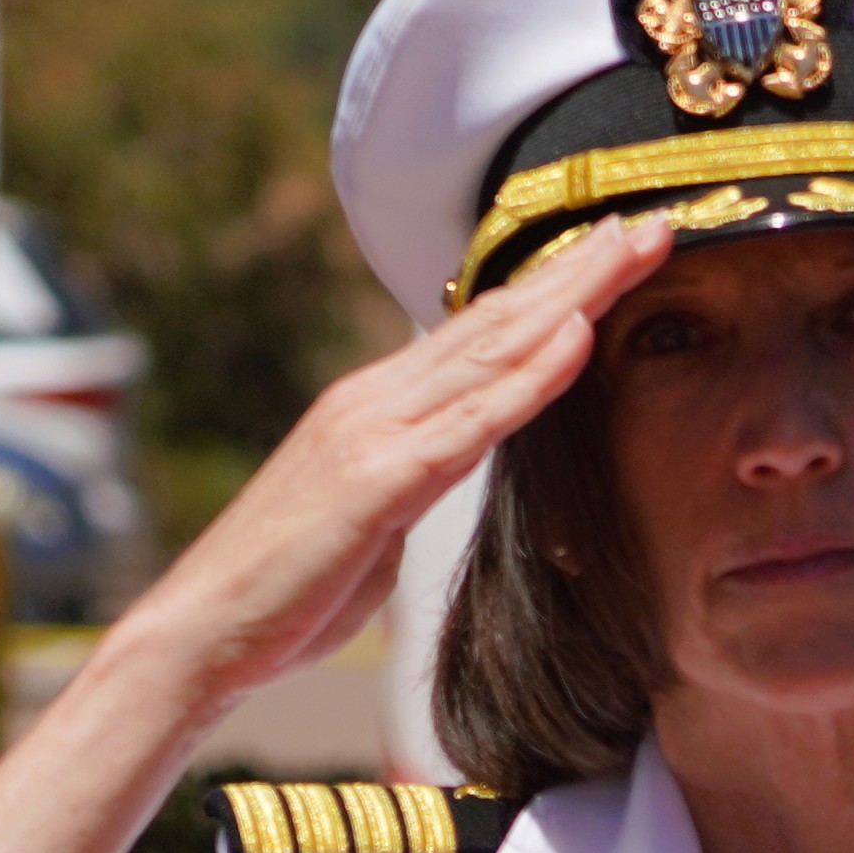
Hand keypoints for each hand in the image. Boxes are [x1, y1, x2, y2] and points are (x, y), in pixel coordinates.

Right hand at [121, 217, 668, 718]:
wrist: (201, 631)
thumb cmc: (284, 593)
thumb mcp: (369, 523)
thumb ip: (412, 482)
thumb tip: (445, 470)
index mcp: (374, 408)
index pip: (478, 334)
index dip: (549, 289)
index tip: (614, 253)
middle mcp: (374, 400)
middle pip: (495, 320)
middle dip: (577, 268)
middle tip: (652, 222)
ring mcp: (373, 432)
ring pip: (491, 349)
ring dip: (571, 295)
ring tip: (635, 247)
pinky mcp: (377, 480)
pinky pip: (471, 421)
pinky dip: (530, 376)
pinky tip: (578, 334)